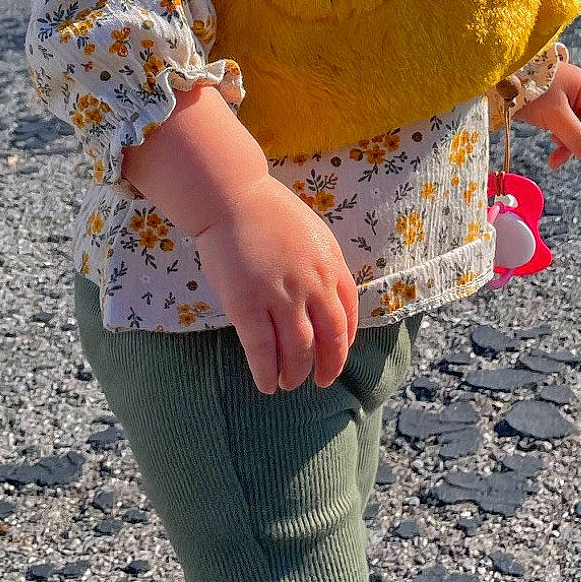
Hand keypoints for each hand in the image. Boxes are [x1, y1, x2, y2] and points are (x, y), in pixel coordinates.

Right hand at [194, 178, 360, 394]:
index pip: (348, 313)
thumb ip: (321, 265)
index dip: (345, 341)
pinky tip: (265, 384)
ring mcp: (280, 296)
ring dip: (295, 374)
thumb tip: (322, 298)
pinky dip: (266, 372)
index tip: (337, 353)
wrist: (232, 196)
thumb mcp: (311, 232)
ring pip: (297, 350)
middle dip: (328, 366)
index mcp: (330, 264)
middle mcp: (312, 284)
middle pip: (329, 338)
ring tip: (289, 384)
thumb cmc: (267, 210)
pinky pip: (262, 350)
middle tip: (321, 381)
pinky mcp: (247, 304)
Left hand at [516, 60, 580, 169]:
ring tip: (555, 153)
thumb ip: (574, 134)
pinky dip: (560, 138)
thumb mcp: (553, 114)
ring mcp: (564, 98)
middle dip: (579, 136)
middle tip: (561, 142)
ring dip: (568, 141)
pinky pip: (564, 126)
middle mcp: (576, 90)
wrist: (498, 80)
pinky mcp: (552, 106)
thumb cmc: (527, 88)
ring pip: (577, 126)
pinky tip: (553, 149)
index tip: (579, 133)